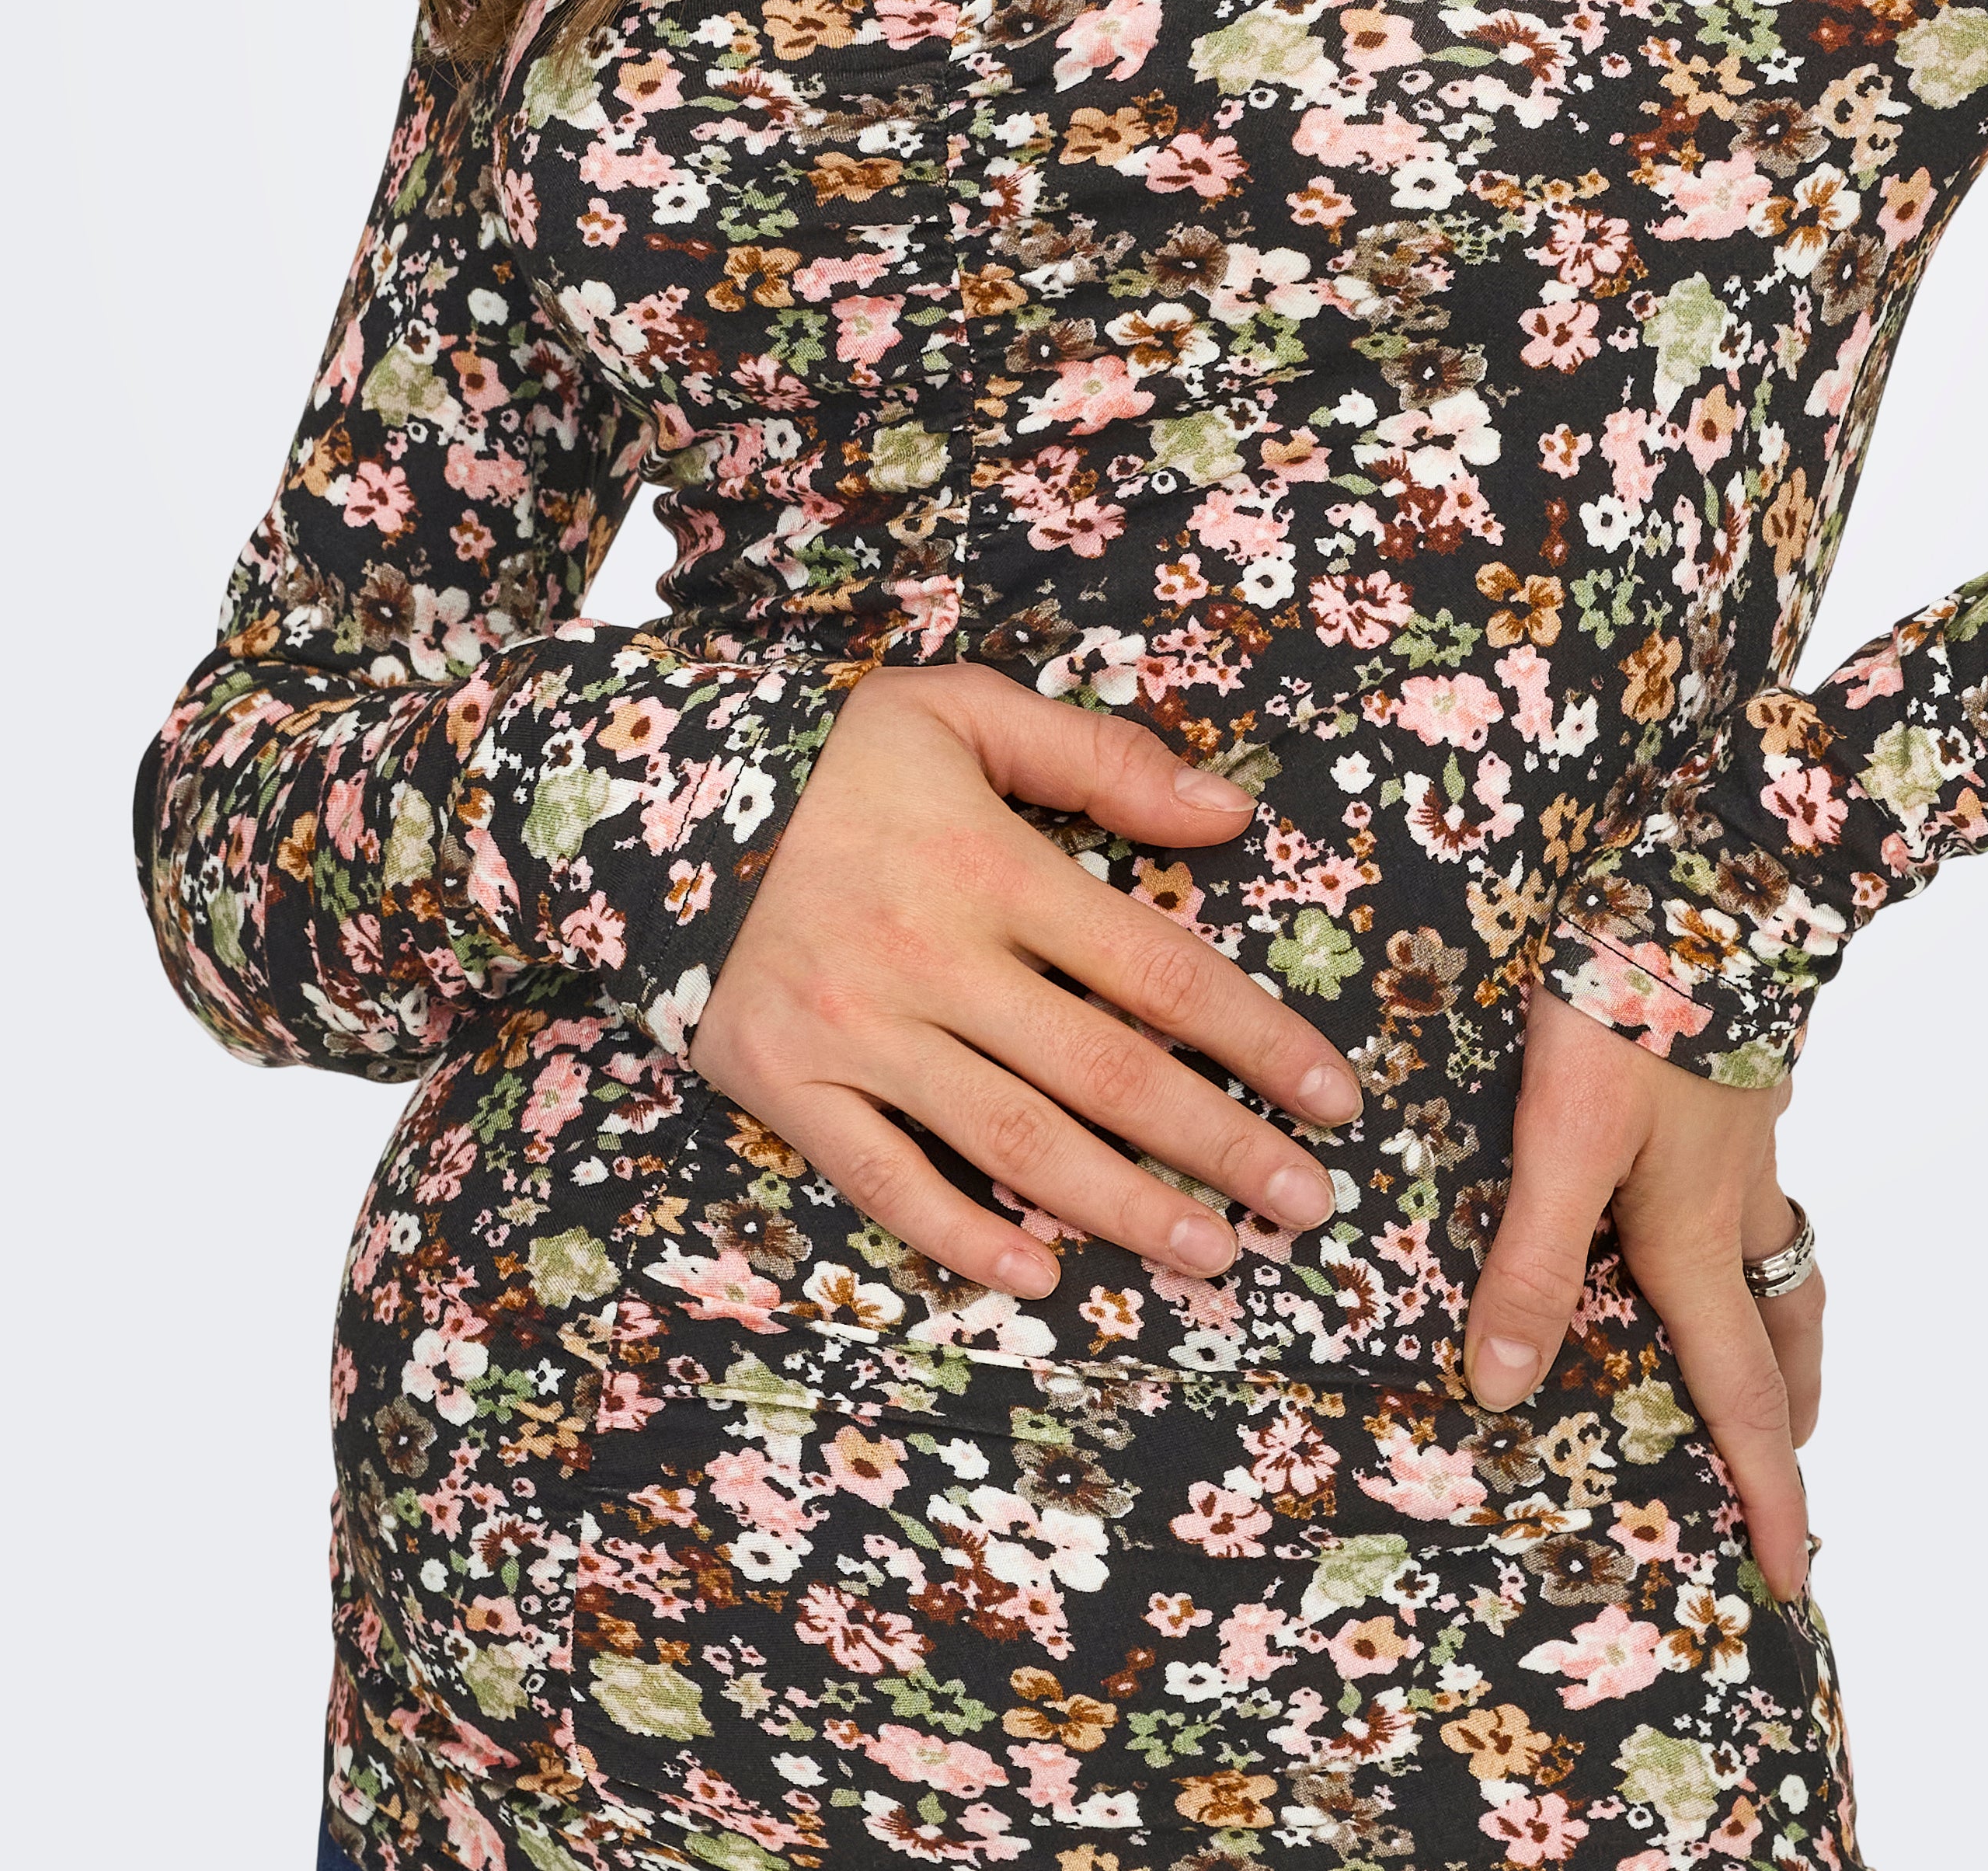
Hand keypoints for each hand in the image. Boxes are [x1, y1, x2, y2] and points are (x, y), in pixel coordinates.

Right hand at [688, 666, 1361, 1293]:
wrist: (653, 796)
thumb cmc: (839, 757)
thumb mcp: (965, 712)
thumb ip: (1100, 758)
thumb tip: (1229, 816)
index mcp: (990, 863)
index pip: (1157, 968)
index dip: (1256, 1039)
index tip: (1334, 1096)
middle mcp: (931, 957)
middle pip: (1107, 1074)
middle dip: (1220, 1148)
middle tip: (1307, 1205)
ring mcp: (856, 1031)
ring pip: (1014, 1143)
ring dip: (1124, 1211)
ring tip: (1212, 1256)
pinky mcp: (787, 1085)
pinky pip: (885, 1181)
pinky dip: (962, 1236)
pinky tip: (1040, 1275)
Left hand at [1465, 987, 1823, 1598]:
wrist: (1696, 878)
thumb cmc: (1626, 1007)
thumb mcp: (1561, 1139)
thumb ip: (1534, 1260)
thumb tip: (1504, 1389)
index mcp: (1692, 1232)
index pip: (1738, 1393)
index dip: (1766, 1492)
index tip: (1795, 1576)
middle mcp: (1733, 1191)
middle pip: (1780, 1326)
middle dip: (1785, 1408)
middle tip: (1787, 1459)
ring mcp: (1745, 1126)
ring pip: (1780, 1244)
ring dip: (1780, 1312)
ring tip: (1763, 1342)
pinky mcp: (1735, 1066)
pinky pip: (1756, 1170)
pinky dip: (1749, 1209)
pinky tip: (1707, 1178)